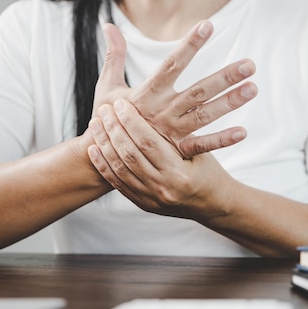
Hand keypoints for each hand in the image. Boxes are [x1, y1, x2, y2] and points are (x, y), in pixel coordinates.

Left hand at [88, 99, 231, 220]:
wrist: (213, 205)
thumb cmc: (209, 171)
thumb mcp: (200, 151)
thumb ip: (178, 135)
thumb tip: (156, 104)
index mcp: (179, 173)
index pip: (148, 142)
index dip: (131, 121)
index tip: (121, 103)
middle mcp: (163, 188)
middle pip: (129, 154)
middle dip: (114, 129)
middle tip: (104, 109)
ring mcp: (150, 199)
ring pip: (120, 168)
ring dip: (105, 144)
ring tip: (96, 124)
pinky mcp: (142, 204)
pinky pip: (117, 183)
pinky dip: (104, 165)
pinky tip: (94, 149)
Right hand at [92, 21, 256, 157]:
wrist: (102, 157)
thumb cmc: (106, 118)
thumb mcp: (107, 86)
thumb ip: (114, 55)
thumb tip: (109, 25)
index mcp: (146, 93)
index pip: (172, 64)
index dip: (189, 45)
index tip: (208, 25)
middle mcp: (162, 111)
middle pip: (198, 91)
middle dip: (224, 77)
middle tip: (249, 65)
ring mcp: (170, 132)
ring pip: (204, 115)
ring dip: (229, 103)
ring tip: (252, 89)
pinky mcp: (175, 151)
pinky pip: (200, 146)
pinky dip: (221, 140)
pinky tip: (243, 132)